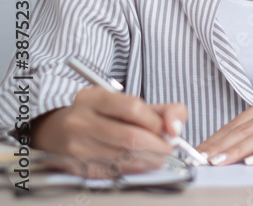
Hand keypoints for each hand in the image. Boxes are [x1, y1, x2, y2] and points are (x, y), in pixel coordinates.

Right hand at [31, 87, 187, 176]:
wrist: (58, 132)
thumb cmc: (103, 116)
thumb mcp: (129, 103)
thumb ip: (164, 110)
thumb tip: (175, 128)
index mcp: (93, 98)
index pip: (133, 108)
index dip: (156, 122)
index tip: (167, 130)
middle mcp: (80, 121)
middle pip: (130, 137)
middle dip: (158, 146)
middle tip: (168, 148)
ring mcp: (76, 146)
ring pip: (124, 158)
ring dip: (150, 160)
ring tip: (158, 156)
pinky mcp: (77, 168)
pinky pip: (114, 173)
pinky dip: (135, 170)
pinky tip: (142, 165)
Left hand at [195, 97, 252, 165]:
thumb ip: (246, 140)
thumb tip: (215, 153)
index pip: (236, 124)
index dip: (216, 139)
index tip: (199, 152)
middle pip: (246, 130)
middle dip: (222, 146)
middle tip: (206, 159)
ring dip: (238, 151)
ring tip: (222, 162)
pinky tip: (252, 163)